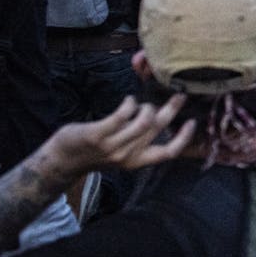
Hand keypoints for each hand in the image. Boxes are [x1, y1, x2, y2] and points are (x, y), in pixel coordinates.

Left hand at [44, 95, 194, 178]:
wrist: (63, 161)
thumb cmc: (95, 154)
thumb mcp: (122, 154)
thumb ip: (139, 140)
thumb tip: (158, 118)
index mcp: (137, 162)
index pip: (168, 153)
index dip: (183, 138)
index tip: (192, 122)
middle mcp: (128, 155)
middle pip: (158, 129)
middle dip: (172, 109)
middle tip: (180, 95)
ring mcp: (114, 145)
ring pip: (144, 120)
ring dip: (147, 106)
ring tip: (142, 103)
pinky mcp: (99, 134)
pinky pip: (123, 113)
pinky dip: (129, 103)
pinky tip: (128, 101)